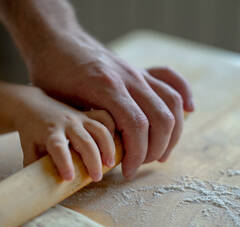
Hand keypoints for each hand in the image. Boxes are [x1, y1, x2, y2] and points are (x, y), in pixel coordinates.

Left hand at [16, 87, 115, 181]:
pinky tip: (116, 143)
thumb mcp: (29, 149)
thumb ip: (36, 167)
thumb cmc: (31, 132)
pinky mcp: (87, 114)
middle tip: (96, 178)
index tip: (69, 178)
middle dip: (93, 160)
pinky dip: (113, 129)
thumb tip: (42, 189)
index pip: (58, 147)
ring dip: (108, 147)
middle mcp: (66, 124)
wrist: (32, 105)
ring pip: (99, 129)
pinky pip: (104, 117)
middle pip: (84, 141)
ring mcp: (79, 117)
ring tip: (111, 164)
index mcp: (49, 133)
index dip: (64, 162)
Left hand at [28, 34, 193, 178]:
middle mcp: (128, 78)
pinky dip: (184, 96)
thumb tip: (98, 156)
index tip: (126, 172)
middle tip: (139, 165)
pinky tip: (187, 111)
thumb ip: (84, 126)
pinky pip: (171, 80)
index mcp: (106, 86)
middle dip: (156, 149)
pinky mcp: (139, 70)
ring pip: (171, 103)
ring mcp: (136, 72)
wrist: (56, 41)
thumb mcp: (60, 104)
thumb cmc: (52, 73)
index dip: (137, 155)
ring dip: (172, 132)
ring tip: (159, 152)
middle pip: (162, 118)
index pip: (137, 127)